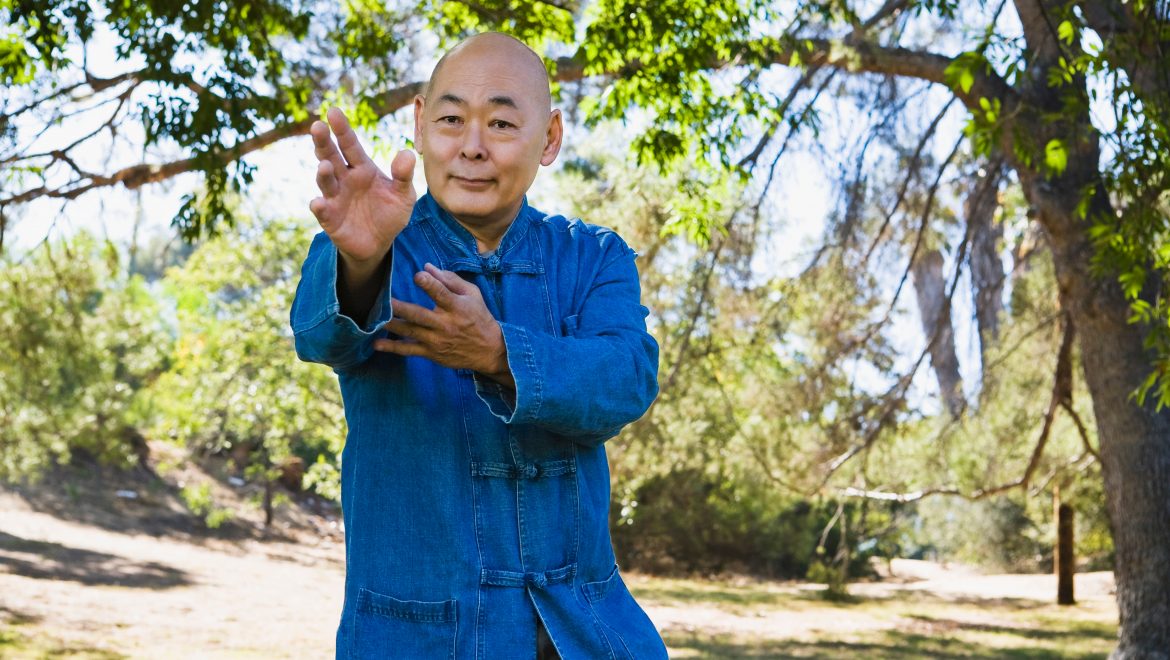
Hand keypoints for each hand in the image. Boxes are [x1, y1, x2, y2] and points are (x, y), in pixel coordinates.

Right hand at [309, 107, 414, 266]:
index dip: (342, 129)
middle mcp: (345, 179)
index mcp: (362, 168)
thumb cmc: (390, 213)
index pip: (351, 145)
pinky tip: (318, 203)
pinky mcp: (329, 218)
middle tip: (317, 126)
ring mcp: (335, 197)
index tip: (333, 112)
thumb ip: (404, 176)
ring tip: (325, 165)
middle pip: (331, 156)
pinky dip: (319, 207)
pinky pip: (322, 211)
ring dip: (323, 173)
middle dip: (323, 142)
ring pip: (325, 181)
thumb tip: (408, 153)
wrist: (379, 243)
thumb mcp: (404, 195)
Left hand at [374, 264, 513, 385]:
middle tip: (383, 300)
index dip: (429, 284)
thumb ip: (449, 279)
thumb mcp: (472, 294)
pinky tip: (376, 344)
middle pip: (419, 315)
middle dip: (400, 307)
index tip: (418, 275)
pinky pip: (409, 350)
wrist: (488, 350)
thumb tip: (427, 266)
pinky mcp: (431, 352)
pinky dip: (392, 348)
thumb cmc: (478, 317)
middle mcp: (445, 324)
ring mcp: (436, 340)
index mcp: (457, 307)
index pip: (441, 293)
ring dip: (391, 325)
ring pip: (410, 331)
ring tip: (374, 318)